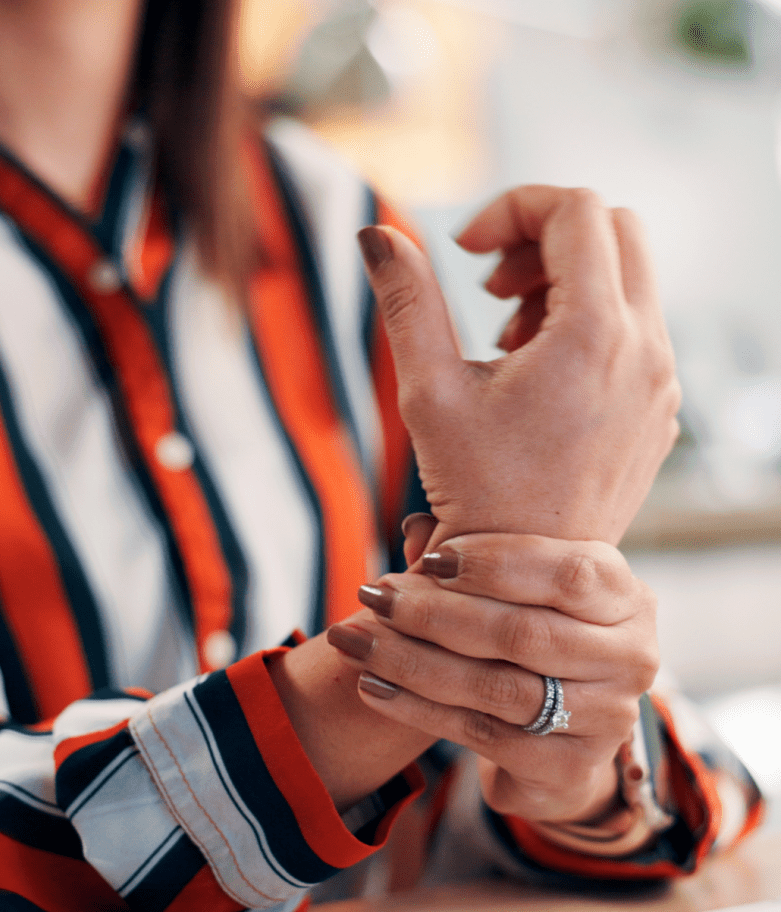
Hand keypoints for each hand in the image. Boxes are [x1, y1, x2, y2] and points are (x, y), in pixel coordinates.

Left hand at [328, 532, 657, 823]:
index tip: (430, 558)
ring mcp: (606, 718)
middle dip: (433, 612)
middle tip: (373, 594)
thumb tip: (414, 527)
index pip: (569, 573)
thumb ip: (481, 560)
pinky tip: (372, 685)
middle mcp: (631, 658)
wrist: (565, 730)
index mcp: (627, 598)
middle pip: (522, 633)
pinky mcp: (569, 767)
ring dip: (412, 660)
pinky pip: (477, 732)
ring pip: (493, 686)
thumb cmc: (538, 634)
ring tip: (355, 638)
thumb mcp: (527, 591)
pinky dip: (416, 707)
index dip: (495, 563)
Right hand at [358, 186, 680, 546]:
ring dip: (565, 282)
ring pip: (628, 279)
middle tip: (491, 286)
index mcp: (594, 335)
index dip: (512, 208)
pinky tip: (538, 374)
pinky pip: (637, 330)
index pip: (576, 210)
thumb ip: (406, 301)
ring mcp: (661, 381)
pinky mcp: (660, 408)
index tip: (465, 252)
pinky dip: (589, 323)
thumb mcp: (429, 391)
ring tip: (507, 339)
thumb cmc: (476, 491)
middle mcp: (646, 351)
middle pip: (614, 231)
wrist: (526, 576)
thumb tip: (376, 235)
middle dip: (546, 237)